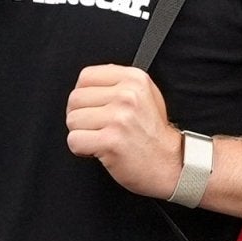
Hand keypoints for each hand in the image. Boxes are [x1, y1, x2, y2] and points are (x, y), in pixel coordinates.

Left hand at [65, 65, 183, 197]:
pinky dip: (81, 149)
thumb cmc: (153, 133)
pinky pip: (74, 140)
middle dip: (80, 116)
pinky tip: (98, 149)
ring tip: (101, 138)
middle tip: (97, 127)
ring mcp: (119, 118)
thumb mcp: (146, 95)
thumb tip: (87, 82)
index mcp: (134, 79)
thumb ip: (118, 83)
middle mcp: (127, 95)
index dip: (83, 96)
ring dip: (81, 133)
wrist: (170, 164)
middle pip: (75, 99)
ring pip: (72, 120)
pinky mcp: (111, 141)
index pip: (86, 76)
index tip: (92, 109)